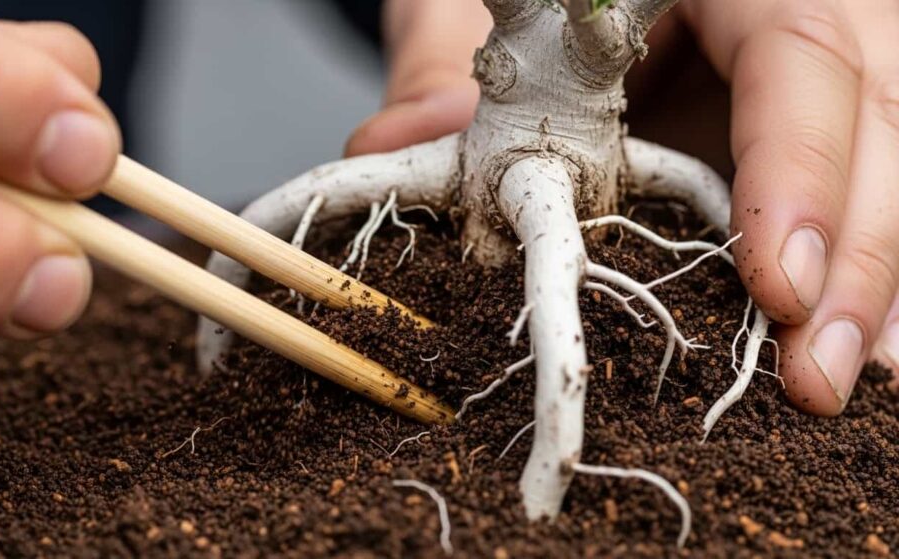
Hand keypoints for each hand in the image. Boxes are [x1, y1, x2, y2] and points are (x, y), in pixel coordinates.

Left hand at [359, 0, 898, 415]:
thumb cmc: (536, 0)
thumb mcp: (484, 12)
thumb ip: (443, 66)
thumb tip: (393, 144)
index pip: (797, 57)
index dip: (798, 169)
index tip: (776, 283)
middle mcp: (790, 21)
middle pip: (869, 123)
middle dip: (854, 254)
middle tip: (815, 373)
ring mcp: (804, 88)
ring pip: (879, 169)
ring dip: (866, 285)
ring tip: (827, 382)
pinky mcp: (799, 142)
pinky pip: (852, 196)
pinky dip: (849, 275)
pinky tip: (840, 348)